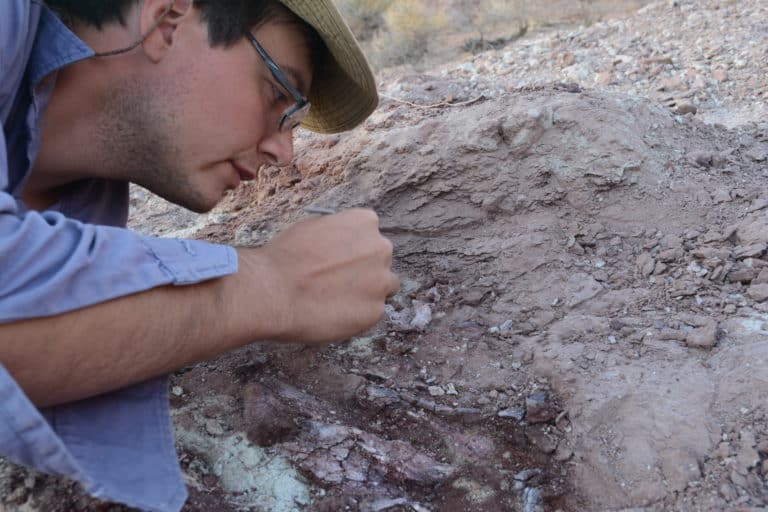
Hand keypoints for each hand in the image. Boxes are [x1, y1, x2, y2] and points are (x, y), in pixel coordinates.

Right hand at [245, 208, 398, 343]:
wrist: (272, 290)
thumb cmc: (284, 257)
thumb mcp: (312, 227)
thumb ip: (336, 233)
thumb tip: (340, 243)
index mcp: (364, 222)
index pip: (370, 234)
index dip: (354, 248)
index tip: (342, 258)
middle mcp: (380, 248)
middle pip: (380, 260)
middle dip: (364, 269)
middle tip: (339, 281)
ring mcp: (381, 281)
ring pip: (384, 287)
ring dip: (367, 292)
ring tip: (337, 300)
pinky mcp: (375, 311)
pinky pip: (372, 313)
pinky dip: (357, 315)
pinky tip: (333, 315)